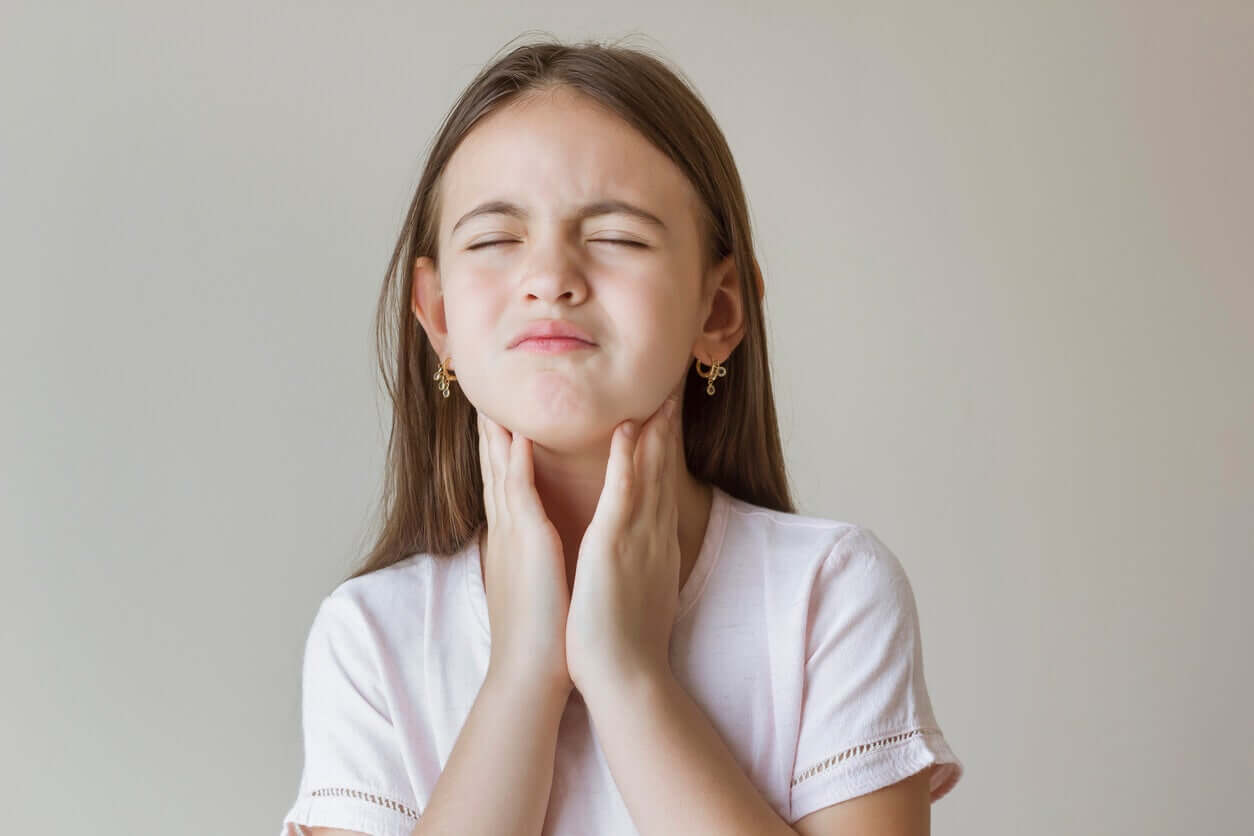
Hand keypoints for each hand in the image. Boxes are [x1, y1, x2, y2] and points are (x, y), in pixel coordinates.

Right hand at [476, 411, 572, 694]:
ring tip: (496, 398)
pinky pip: (521, 495)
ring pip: (504, 471)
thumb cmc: (541, 635)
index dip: (501, 447)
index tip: (499, 415)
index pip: (505, 482)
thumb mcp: (535, 583)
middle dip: (492, 430)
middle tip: (487, 393)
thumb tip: (540, 544)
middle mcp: (508, 531)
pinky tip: (520, 436)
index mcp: (513, 539)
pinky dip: (519, 463)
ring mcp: (515, 536)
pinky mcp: (529, 545)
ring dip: (501, 433)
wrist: (531, 674)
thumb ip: (533, 557)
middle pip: (496, 468)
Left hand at [565, 393, 683, 693]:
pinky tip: (628, 429)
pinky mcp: (614, 545)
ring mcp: (637, 537)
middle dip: (669, 426)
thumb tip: (645, 553)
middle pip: (665, 469)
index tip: (667, 413)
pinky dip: (626, 460)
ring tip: (660, 391)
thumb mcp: (642, 591)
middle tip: (674, 387)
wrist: (624, 675)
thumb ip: (644, 564)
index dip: (667, 446)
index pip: (663, 484)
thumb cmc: (627, 641)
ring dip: (654, 429)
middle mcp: (654, 533)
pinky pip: (623, 493)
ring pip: (649, 472)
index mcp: (656, 543)